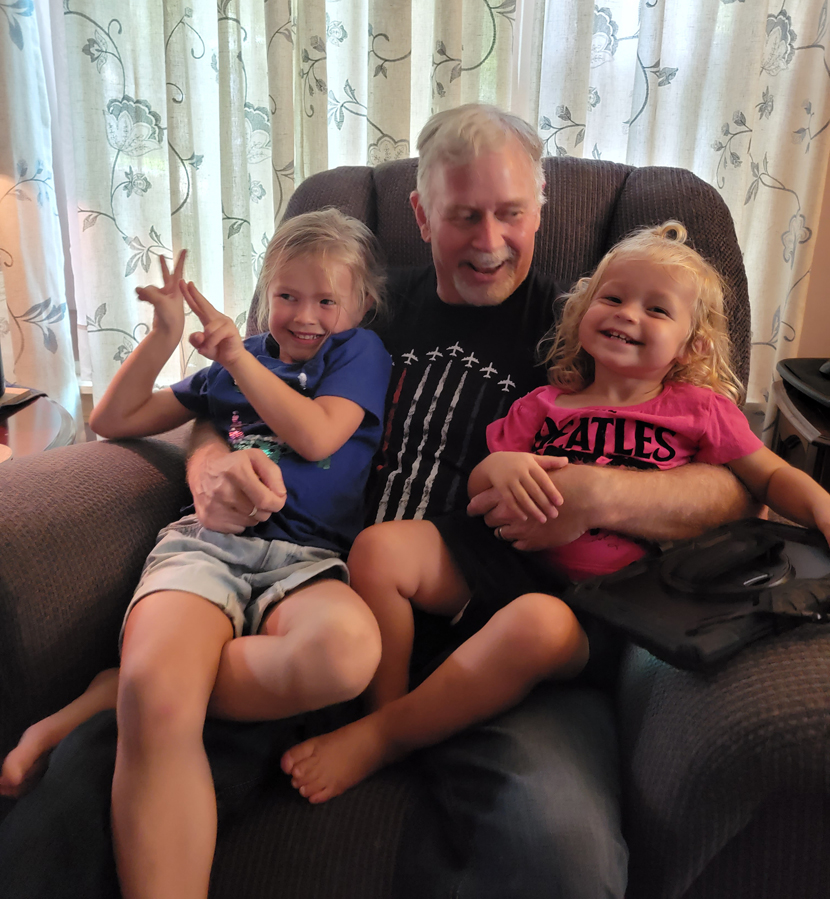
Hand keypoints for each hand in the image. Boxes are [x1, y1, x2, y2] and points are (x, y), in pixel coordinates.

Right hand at [135, 250, 186, 339]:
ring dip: (145, 292)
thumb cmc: (170, 317)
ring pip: (150, 288)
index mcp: (177, 289)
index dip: (181, 260)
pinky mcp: (157, 303)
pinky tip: (140, 299)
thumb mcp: (160, 302)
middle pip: (166, 274)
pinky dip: (143, 296)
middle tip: (160, 255)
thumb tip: (138, 289)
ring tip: (141, 297)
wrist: (168, 331)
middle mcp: (171, 291)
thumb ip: (148, 293)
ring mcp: (163, 297)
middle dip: (162, 265)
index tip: (185, 250)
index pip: (178, 270)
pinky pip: (147, 295)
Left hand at [181, 281, 245, 368]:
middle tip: (186, 283)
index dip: (190, 296)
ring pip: (208, 328)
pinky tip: (210, 348)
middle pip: (204, 305)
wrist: (232, 360)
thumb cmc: (217, 350)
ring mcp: (225, 322)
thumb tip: (200, 334)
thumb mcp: (201, 346)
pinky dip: (211, 342)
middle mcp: (217, 318)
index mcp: (208, 320)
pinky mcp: (231, 329)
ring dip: (205, 341)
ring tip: (205, 349)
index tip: (184, 284)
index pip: (197, 306)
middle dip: (194, 294)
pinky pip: (216, 334)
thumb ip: (195, 340)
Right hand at [189, 441, 287, 532]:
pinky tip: (233, 509)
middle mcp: (222, 490)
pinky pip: (238, 529)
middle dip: (265, 508)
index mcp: (236, 470)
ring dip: (252, 515)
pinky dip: (240, 522)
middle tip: (258, 498)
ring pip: (250, 523)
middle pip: (259, 514)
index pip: (265, 500)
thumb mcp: (256, 458)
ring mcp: (213, 507)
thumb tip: (280, 496)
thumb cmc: (234, 463)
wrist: (201, 470)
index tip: (276, 499)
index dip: (277, 503)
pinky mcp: (208, 520)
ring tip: (244, 502)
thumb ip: (273, 473)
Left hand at [468, 463, 596, 550]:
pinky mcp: (532, 542)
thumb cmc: (563, 483)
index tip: (472, 509)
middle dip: (490, 519)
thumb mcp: (536, 475)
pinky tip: (524, 535)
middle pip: (489, 520)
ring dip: (504, 531)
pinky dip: (518, 541)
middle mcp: (510, 513)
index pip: (479, 503)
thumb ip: (520, 481)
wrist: (584, 500)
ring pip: (501, 534)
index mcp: (508, 494)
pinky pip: (517, 545)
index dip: (475, 506)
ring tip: (509, 527)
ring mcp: (520, 530)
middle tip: (494, 518)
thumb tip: (509, 483)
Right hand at [476, 452, 567, 522]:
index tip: (560, 503)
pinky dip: (517, 510)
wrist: (494, 462)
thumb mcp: (533, 458)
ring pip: (523, 498)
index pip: (543, 479)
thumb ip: (549, 461)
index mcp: (530, 464)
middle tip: (554, 515)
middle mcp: (520, 472)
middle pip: (534, 490)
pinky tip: (525, 519)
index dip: (551, 491)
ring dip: (533, 510)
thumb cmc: (519, 462)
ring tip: (543, 520)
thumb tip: (567, 461)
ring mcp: (509, 480)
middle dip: (544, 504)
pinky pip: (510, 501)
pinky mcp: (501, 488)